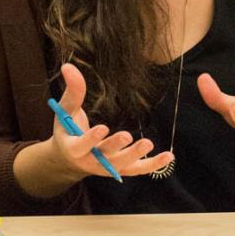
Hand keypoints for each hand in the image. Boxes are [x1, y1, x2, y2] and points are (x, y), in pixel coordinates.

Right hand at [52, 63, 173, 178]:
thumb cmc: (67, 130)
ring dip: (135, 156)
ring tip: (148, 143)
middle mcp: (89, 161)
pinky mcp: (120, 169)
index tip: (102, 128)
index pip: (80, 146)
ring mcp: (106, 167)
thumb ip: (72, 91)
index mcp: (72, 148)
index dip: (90, 139)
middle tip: (127, 136)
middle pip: (103, 157)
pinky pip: (137, 169)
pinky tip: (168, 156)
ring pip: (121, 165)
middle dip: (115, 146)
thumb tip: (68, 66)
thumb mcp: (66, 111)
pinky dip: (152, 165)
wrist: (69, 159)